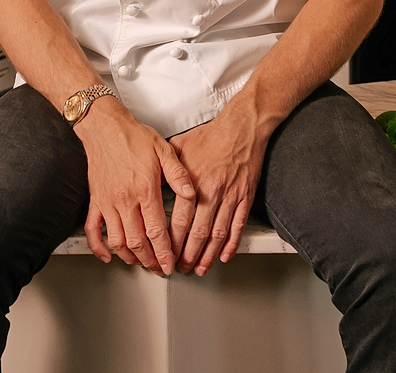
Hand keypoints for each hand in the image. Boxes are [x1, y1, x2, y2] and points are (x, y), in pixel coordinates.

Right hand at [75, 97, 194, 275]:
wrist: (105, 126)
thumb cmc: (133, 136)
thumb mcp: (164, 149)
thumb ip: (179, 174)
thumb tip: (193, 193)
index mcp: (144, 189)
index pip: (156, 231)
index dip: (165, 252)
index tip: (170, 263)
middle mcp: (124, 200)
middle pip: (137, 242)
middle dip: (150, 261)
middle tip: (159, 269)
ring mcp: (107, 202)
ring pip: (117, 241)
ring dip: (129, 257)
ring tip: (141, 263)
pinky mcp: (95, 200)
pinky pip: (92, 230)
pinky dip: (99, 247)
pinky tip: (108, 255)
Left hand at [168, 107, 267, 275]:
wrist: (242, 127)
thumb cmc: (211, 135)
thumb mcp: (179, 147)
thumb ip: (165, 169)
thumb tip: (150, 185)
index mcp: (193, 181)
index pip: (179, 220)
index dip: (171, 241)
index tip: (165, 252)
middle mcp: (212, 191)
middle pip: (198, 233)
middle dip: (187, 255)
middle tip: (179, 267)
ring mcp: (230, 195)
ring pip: (218, 234)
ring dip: (208, 255)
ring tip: (199, 268)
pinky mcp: (245, 196)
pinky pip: (238, 225)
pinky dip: (232, 244)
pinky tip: (225, 255)